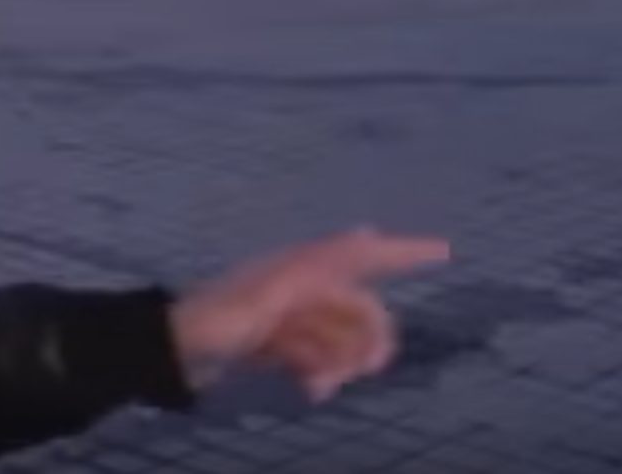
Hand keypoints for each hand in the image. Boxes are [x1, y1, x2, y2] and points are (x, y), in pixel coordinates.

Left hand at [169, 227, 449, 402]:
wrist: (177, 347)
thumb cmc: (222, 314)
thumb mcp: (272, 289)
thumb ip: (318, 264)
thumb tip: (365, 232)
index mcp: (303, 266)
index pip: (363, 253)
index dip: (403, 250)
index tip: (445, 252)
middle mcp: (304, 286)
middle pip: (363, 312)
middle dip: (365, 342)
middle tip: (360, 371)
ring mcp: (294, 317)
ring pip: (343, 341)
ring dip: (337, 364)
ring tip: (312, 382)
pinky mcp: (282, 345)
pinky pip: (321, 361)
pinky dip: (321, 375)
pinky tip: (309, 389)